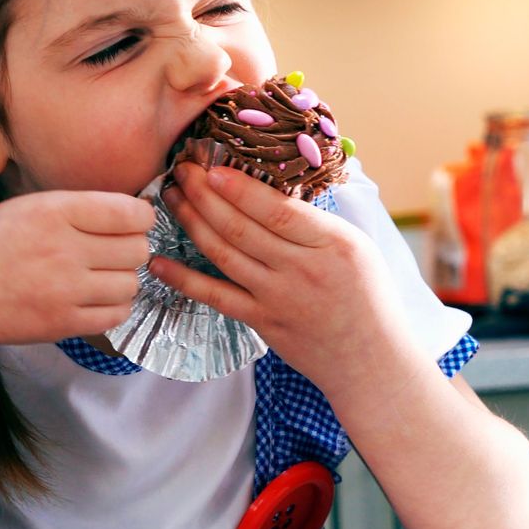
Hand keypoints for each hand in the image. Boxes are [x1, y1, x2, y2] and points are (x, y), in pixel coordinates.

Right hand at [0, 190, 152, 351]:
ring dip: (122, 279)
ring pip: (131, 283)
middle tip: (113, 250)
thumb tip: (130, 212)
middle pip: (136, 249)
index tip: (133, 221)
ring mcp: (64, 290)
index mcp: (52, 212)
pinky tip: (95, 297)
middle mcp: (62, 250)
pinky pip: (116, 314)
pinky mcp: (62, 323)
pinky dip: (114, 306)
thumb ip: (74, 208)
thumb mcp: (23, 208)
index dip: (140, 216)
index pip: (128, 213)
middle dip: (131, 247)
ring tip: (100, 275)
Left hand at [150, 162, 416, 394]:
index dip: (239, 188)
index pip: (278, 210)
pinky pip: (215, 296)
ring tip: (170, 198)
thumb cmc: (366, 296)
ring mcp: (278, 298)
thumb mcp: (356, 247)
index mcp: (332, 243)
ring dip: (191, 223)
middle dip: (204, 195)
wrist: (370, 360)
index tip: (211, 167)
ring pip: (223, 255)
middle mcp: (303, 269)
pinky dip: (183, 279)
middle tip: (181, 170)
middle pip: (242, 227)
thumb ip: (313, 221)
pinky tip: (158, 262)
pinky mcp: (261, 322)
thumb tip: (270, 184)